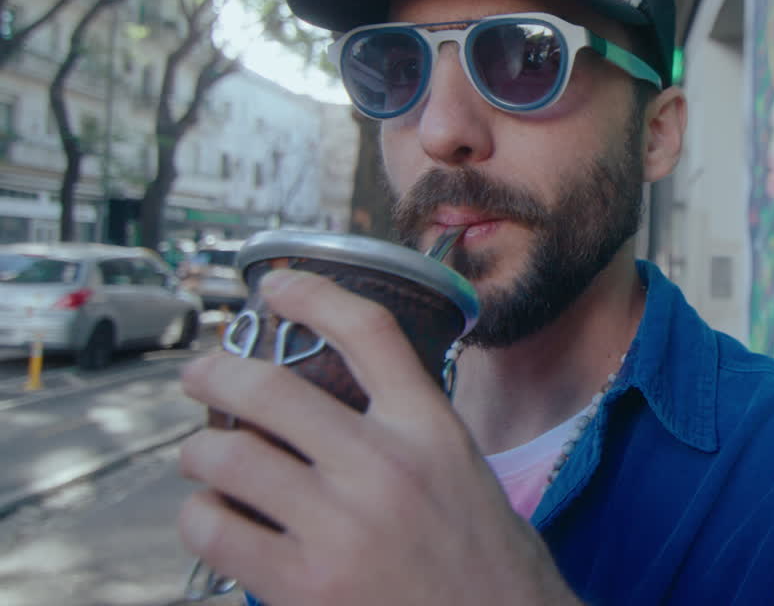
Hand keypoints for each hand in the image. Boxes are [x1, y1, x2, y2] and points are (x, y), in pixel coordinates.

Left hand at [177, 269, 580, 605]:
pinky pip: (216, 531)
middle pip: (272, 387)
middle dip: (217, 373)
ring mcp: (341, 525)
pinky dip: (200, 519)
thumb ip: (411, 432)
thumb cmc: (487, 558)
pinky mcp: (305, 585)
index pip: (369, 332)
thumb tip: (338, 407)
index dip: (312, 294)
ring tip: (198, 459)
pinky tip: (210, 519)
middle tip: (199, 375)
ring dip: (198, 453)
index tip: (274, 287)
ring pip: (229, 457)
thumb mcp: (464, 471)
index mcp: (432, 429)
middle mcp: (384, 466)